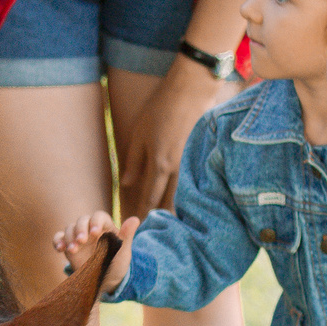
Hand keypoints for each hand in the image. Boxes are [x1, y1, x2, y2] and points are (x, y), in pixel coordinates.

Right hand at [52, 211, 138, 293]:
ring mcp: (79, 237)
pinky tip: (59, 249)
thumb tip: (135, 219)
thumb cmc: (117, 265)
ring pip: (70, 228)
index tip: (95, 232)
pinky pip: (59, 238)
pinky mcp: (69, 246)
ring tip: (72, 250)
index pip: (99, 216)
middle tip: (81, 241)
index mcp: (105, 227)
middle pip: (82, 220)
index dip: (95, 222)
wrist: (105, 282)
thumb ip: (127, 236)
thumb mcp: (123, 252)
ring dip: (69, 237)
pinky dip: (57, 241)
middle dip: (80, 229)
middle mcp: (90, 229)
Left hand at [118, 58, 234, 217]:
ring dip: (175, 211)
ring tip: (169, 226)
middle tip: (153, 234)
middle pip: (168, 202)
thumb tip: (126, 184)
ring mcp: (191, 164)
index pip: (149, 198)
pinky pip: (192, 182)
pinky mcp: (200, 157)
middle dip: (159, 219)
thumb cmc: (161, 108)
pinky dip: (187, 195)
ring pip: (182, 195)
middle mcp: (176, 169)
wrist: (192, 90)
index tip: (138, 228)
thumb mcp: (139, 132)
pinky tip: (185, 203)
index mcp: (159, 164)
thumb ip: (133, 161)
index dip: (142, 214)